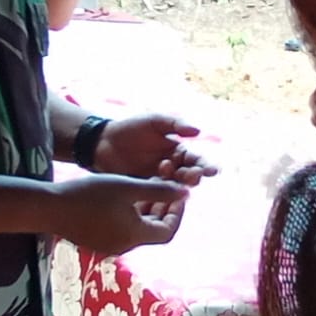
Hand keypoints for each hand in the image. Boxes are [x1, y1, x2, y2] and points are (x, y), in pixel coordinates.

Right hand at [51, 174, 190, 254]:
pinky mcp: (98, 242)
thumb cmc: (91, 194)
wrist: (50, 208)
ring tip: (148, 189)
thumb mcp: (128, 187)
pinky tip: (126, 198)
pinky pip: (123, 230)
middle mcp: (125, 246)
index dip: (178, 213)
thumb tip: (186, 192)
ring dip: (147, 211)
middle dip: (163, 210)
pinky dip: (132, 216)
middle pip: (154, 231)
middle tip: (166, 187)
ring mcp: (110, 246)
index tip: (178, 193)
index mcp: (135, 235)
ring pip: (138, 230)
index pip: (168, 231)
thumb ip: (159, 191)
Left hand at [95, 115, 217, 184]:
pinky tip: (165, 193)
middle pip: (188, 175)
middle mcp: (172, 167)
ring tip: (179, 181)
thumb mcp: (154, 121)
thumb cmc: (131, 128)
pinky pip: (158, 194)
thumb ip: (175, 125)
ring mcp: (158, 180)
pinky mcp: (145, 189)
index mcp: (177, 151)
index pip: (195, 159)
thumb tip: (198, 132)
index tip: (212, 170)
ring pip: (175, 186)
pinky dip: (163, 194)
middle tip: (194, 176)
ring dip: (180, 185)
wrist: (102, 142)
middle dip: (194, 176)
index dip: (205, 165)